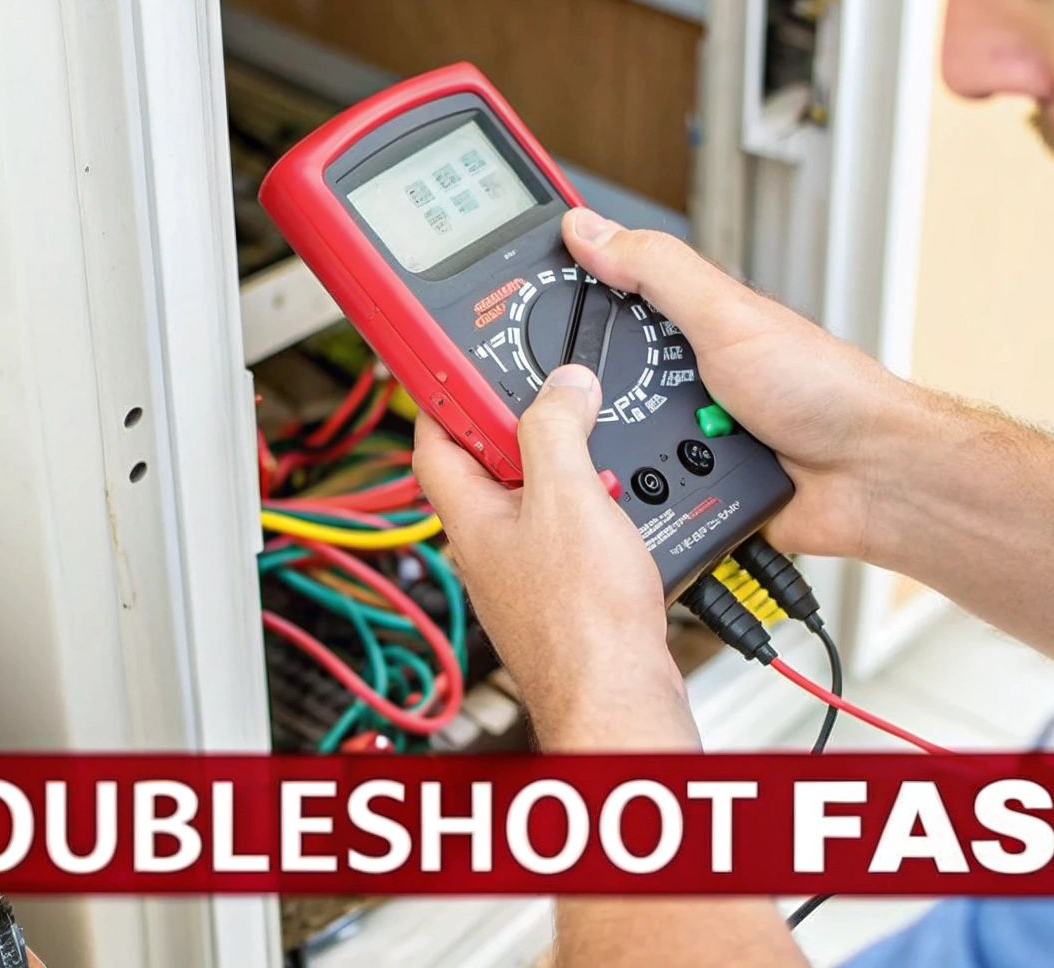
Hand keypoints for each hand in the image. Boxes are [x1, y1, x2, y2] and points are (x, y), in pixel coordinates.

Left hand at [413, 364, 700, 751]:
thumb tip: (561, 387)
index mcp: (472, 517)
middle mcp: (490, 547)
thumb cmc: (582, 623)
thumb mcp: (567, 498)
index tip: (457, 357)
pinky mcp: (565, 594)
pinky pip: (568, 531)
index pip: (432, 439)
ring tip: (594, 448)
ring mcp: (526, 573)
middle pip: (488, 464)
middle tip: (552, 395)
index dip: (442, 390)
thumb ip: (557, 431)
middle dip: (520, 423)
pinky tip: (620, 507)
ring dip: (564, 465)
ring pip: (533, 498)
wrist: (619, 696)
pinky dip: (592, 506)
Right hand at [562, 208, 909, 560]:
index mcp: (691, 327)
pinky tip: (664, 497)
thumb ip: (657, 269)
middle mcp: (688, 381)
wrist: (873, 479)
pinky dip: (652, 504)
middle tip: (588, 404)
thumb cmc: (825, 389)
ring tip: (654, 451)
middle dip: (596, 403)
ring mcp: (693, 442)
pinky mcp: (699, 496)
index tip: (514, 320)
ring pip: (618, 451)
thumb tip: (589, 227)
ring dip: (628, 459)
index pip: (610, 307)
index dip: (566, 313)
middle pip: (601, 389)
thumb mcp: (726, 315)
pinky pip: (649, 503)